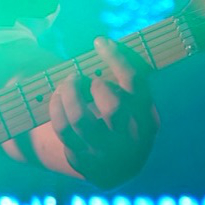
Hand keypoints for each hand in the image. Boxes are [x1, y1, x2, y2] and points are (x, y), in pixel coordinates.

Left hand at [50, 36, 159, 188]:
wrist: (111, 163)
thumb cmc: (118, 118)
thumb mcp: (131, 103)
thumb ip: (124, 80)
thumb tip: (104, 44)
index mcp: (148, 120)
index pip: (136, 83)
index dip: (117, 58)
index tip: (100, 41)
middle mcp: (131, 139)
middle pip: (113, 105)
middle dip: (94, 84)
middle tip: (83, 78)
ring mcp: (106, 152)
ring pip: (80, 118)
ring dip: (69, 92)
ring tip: (68, 83)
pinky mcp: (83, 159)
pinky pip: (63, 128)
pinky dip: (56, 106)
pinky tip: (58, 97)